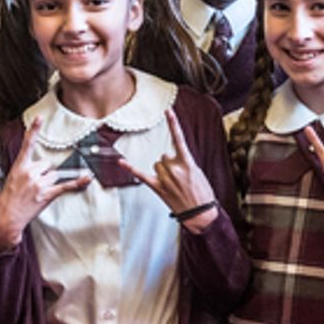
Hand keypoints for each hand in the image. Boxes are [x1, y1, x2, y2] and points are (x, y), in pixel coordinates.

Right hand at [0, 116, 90, 250]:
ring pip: (54, 175)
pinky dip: (77, 183)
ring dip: (49, 182)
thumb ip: (25, 170)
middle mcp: (30, 173)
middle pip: (47, 164)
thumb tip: (40, 169)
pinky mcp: (46, 194)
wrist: (5, 217)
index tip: (39, 119)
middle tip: (33, 185)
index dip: (33, 130)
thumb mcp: (11, 179)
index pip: (27, 145)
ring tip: (37, 193)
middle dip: (43, 173)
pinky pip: (65, 186)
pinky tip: (86, 178)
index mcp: (19, 167)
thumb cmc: (7, 199)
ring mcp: (39, 184)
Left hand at [121, 109, 218, 232]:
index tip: (167, 110)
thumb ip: (184, 162)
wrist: (200, 213)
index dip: (173, 123)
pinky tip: (121, 162)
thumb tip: (173, 160)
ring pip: (157, 165)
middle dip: (170, 165)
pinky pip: (141, 175)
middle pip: (164, 156)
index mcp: (187, 161)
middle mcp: (174, 167)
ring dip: (163, 172)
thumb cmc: (202, 193)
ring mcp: (165, 178)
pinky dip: (130, 168)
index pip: (179, 138)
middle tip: (180, 179)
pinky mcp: (158, 187)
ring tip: (173, 185)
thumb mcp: (198, 173)